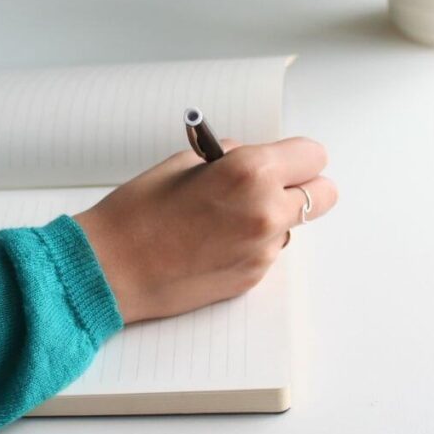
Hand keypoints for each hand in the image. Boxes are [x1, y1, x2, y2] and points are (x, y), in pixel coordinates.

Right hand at [74, 138, 336, 323]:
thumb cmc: (136, 213)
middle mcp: (266, 212)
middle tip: (269, 185)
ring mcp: (263, 250)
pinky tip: (211, 242)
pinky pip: (266, 251)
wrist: (110, 268)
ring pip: (292, 225)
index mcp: (250, 172)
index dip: (294, 155)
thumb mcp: (182, 165)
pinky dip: (249, 243)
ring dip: (271, 217)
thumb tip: (249, 159)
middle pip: (323, 194)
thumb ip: (228, 159)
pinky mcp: (252, 279)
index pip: (312, 154)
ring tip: (223, 218)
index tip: (280, 157)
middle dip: (300, 186)